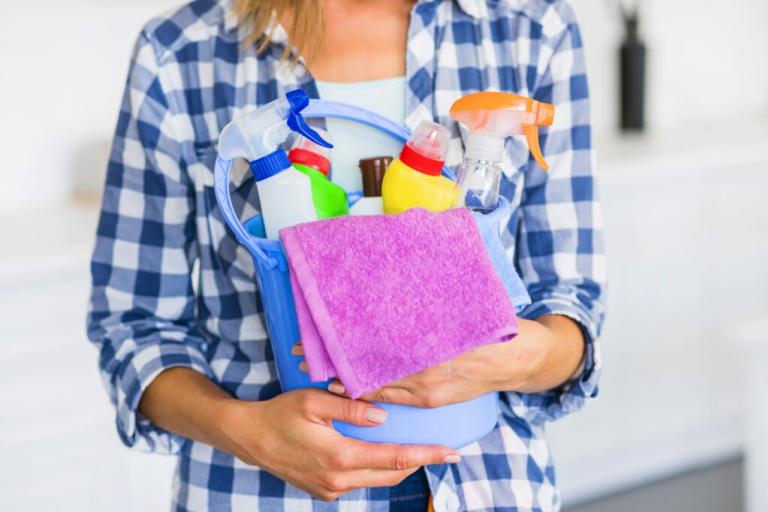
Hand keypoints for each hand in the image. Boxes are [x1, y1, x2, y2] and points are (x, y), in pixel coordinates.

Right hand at [218, 388, 458, 500]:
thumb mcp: (313, 401)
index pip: (395, 458)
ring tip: (418, 450)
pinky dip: (376, 469)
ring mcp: (331, 490)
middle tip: (443, 450)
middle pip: (392, 474)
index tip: (451, 453)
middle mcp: (339, 480)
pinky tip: (382, 454)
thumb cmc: (280, 414)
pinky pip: (360, 482)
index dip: (427, 456)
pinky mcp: (324, 492)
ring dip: (398, 466)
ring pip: (377, 480)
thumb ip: (352, 409)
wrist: (249, 438)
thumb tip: (385, 417)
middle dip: (420, 462)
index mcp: (340, 456)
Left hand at [314, 316, 583, 407]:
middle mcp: (425, 376)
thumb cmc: (492, 327)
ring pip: (378, 389)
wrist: (520, 360)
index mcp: (430, 352)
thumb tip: (395, 280)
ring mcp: (427, 392)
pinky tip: (351, 389)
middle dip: (335, 364)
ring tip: (317, 374)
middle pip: (369, 371)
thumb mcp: (461, 309)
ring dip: (347, 382)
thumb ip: (428, 305)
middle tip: (303, 354)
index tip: (317, 339)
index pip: (376, 353)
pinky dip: (371, 393)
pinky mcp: (432, 400)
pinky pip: (395, 399)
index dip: (344, 348)